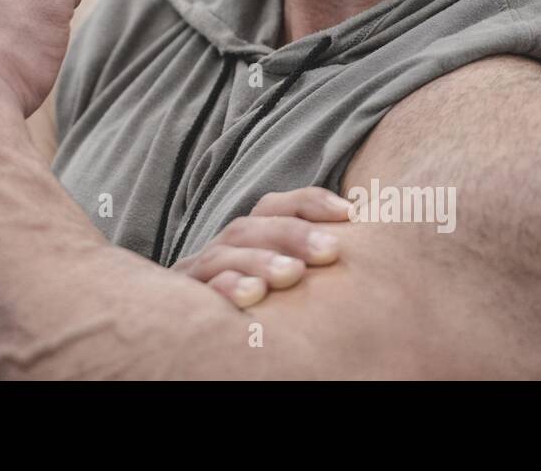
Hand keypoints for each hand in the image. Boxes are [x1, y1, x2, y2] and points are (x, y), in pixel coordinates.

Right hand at [173, 187, 349, 308]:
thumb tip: (358, 229)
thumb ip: (308, 262)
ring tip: (294, 273)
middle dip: (291, 234)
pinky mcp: (184, 300)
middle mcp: (220, 251)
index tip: (349, 213)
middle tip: (330, 251)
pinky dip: (226, 288)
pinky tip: (254, 295)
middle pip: (249, 227)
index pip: (272, 207)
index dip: (309, 203)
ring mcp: (197, 274)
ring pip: (224, 255)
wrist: (182, 338)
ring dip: (260, 260)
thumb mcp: (282, 283)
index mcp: (245, 241)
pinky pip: (198, 290)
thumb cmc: (258, 314)